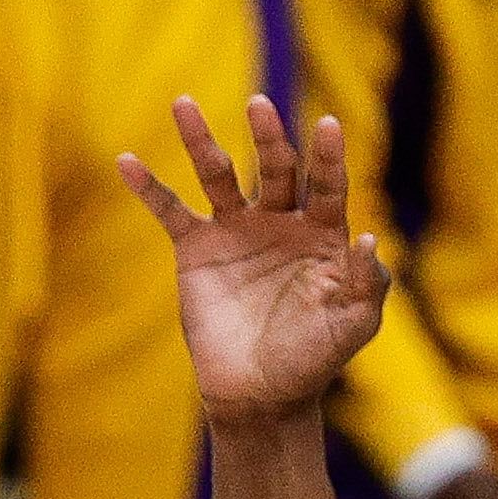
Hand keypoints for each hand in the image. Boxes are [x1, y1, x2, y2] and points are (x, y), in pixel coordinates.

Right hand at [117, 94, 386, 426]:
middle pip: (275, 167)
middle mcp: (279, 220)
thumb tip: (371, 238)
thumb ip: (369, 285)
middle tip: (259, 106)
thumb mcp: (353, 326)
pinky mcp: (197, 249)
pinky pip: (170, 211)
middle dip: (268, 137)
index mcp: (321, 232)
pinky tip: (126, 161)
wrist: (260, 394)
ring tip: (183, 103)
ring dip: (200, 139)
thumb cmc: (314, 359)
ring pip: (218, 174)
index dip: (329, 157)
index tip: (329, 126)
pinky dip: (148, 188)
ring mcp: (236, 231)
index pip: (327, 185)